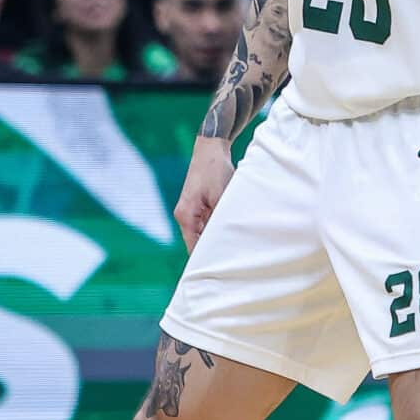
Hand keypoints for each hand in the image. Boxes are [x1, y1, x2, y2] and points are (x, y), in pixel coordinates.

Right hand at [175, 136, 235, 251]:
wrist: (211, 148)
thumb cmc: (215, 169)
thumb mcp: (221, 196)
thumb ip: (221, 219)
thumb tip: (227, 239)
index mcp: (185, 215)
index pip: (194, 247)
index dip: (206, 260)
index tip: (221, 272)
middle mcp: (184, 215)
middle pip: (198, 242)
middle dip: (214, 250)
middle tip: (233, 262)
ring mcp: (190, 211)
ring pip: (204, 233)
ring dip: (217, 237)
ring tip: (234, 247)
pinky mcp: (198, 206)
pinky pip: (207, 223)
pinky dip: (217, 227)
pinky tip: (231, 230)